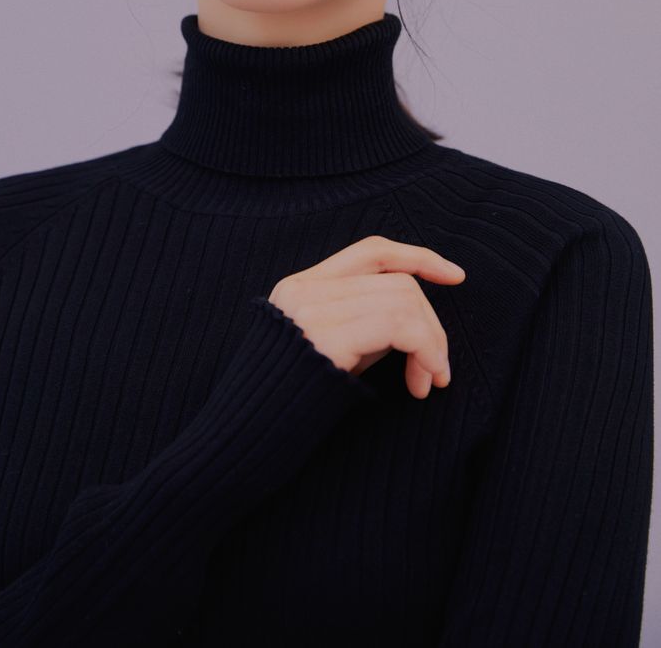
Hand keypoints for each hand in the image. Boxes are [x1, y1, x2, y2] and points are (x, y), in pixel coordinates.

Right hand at [268, 235, 465, 398]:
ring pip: (403, 300)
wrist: (240, 443)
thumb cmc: (290, 407)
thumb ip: (363, 323)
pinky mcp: (325, 338)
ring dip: (432, 343)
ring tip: (428, 381)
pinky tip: (423, 381)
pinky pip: (399, 325)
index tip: (455, 275)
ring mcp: (311, 311)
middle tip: (437, 372)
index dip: (418, 256)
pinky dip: (426, 350)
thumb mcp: (330, 352)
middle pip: (397, 280)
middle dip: (432, 324)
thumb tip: (419, 317)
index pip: (371, 251)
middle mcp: (303, 291)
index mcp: (300, 287)